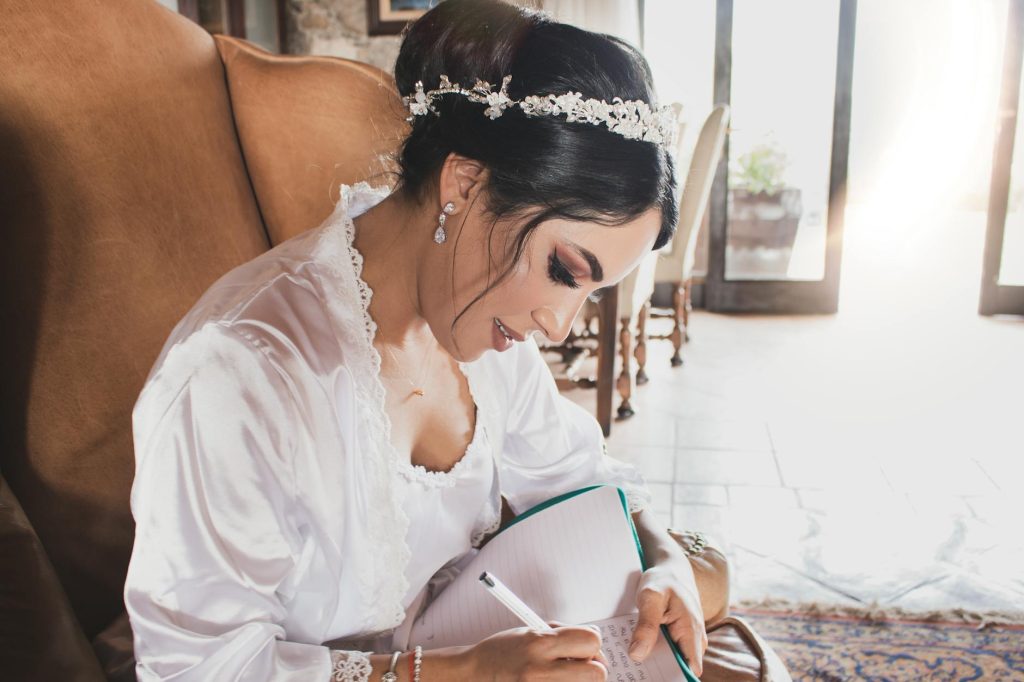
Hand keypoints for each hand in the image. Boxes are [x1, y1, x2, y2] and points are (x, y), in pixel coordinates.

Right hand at [467, 624, 608, 680]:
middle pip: (596, 673)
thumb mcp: (529, 632)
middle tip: (580, 667)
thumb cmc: (501, 653)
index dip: (592, 643)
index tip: (586, 648)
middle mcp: (540, 670)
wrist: (473, 676)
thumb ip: (562, 634)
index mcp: (539, 643)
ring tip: (559, 676)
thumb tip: (594, 638)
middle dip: (593, 668)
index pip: (590, 641)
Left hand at [628, 556, 707, 676]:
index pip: (691, 668)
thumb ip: (646, 626)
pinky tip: (637, 650)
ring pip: (673, 659)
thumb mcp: (650, 598)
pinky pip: (669, 650)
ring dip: (655, 661)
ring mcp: (688, 638)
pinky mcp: (679, 636)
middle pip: (679, 667)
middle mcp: (695, 638)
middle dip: (660, 671)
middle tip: (635, 672)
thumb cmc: (663, 579)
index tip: (654, 679)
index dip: (674, 677)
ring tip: (633, 663)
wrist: (671, 568)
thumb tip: (637, 655)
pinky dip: (654, 651)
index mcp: (691, 631)